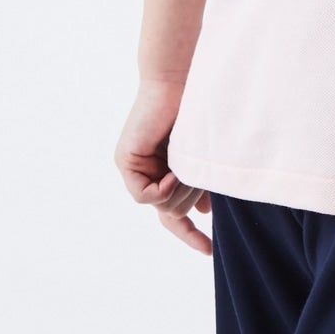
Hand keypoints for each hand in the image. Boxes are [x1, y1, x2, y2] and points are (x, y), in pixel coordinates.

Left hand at [114, 72, 211, 255]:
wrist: (181, 82)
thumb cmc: (198, 113)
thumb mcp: (200, 159)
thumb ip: (197, 185)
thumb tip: (202, 212)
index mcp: (169, 172)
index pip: (173, 215)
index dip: (189, 235)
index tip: (208, 250)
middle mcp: (150, 172)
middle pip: (172, 212)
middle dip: (191, 198)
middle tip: (199, 177)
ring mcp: (136, 167)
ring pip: (162, 206)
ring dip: (183, 189)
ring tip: (188, 163)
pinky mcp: (126, 161)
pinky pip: (146, 196)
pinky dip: (163, 189)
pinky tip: (172, 171)